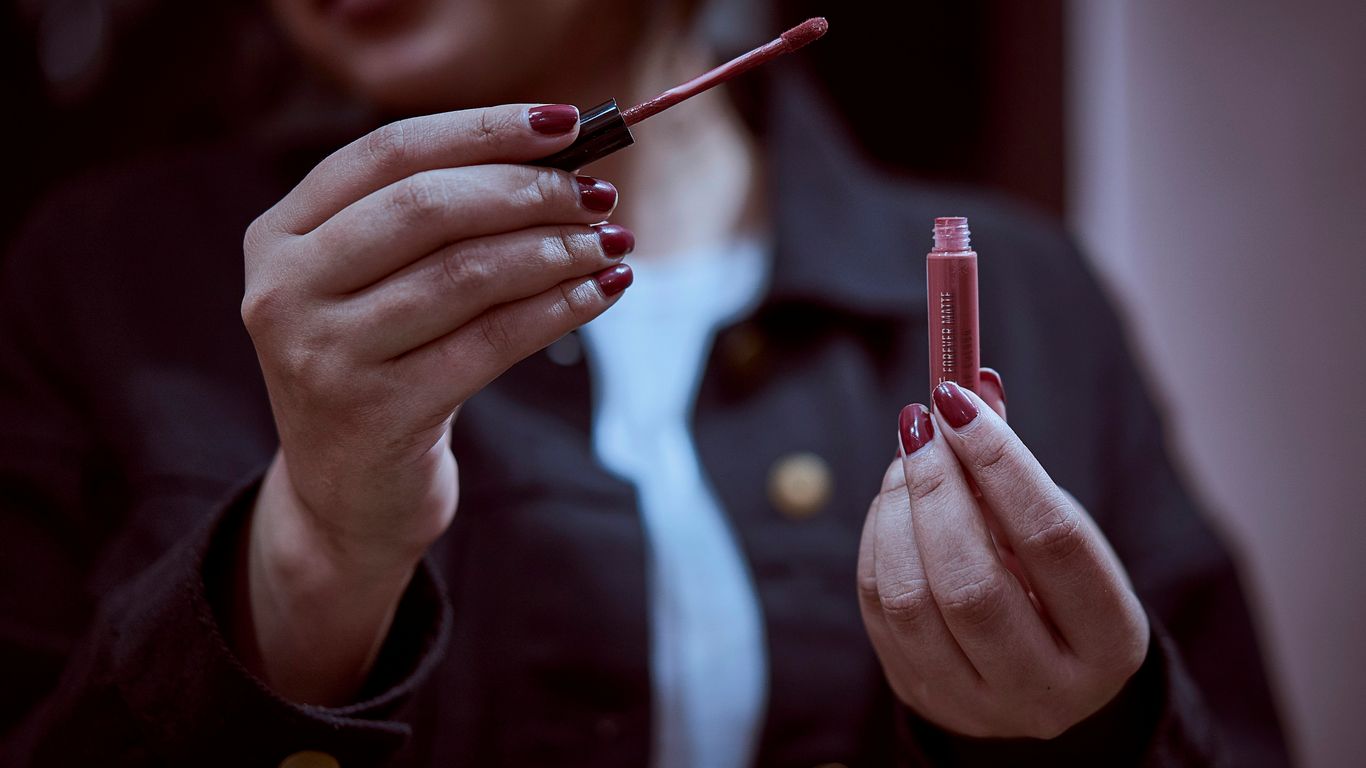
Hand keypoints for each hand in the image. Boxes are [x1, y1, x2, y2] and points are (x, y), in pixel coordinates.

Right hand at [236, 104, 633, 701]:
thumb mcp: (375, 286)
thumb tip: (557, 157)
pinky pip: (491, 342)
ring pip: (465, 274)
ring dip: (554, 249)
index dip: (483, 129)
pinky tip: (601, 291)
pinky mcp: (378, 414)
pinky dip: (558, 309)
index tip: (565, 122)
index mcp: (280, 237)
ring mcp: (324, 356)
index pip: (387, 153)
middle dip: (527, 190)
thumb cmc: (380, 368)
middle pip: (425, 207)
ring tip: (610, 242)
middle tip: (598, 193)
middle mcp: (285, 291)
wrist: (345, 497)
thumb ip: (434, 220)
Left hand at [857, 372, 1149, 738]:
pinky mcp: (917, 693)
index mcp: (1108, 638)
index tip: (958, 402)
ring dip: (897, 510)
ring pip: (911, 598)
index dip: (1002, 463)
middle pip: (971, 581)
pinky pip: (877, 607)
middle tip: (920, 424)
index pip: (1053, 540)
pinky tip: (893, 502)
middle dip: (936, 488)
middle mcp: (1044, 687)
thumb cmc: (1056, 588)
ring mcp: (974, 702)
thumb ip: (1017, 469)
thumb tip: (974, 385)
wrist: (1040, 685)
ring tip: (907, 459)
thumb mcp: (1064, 532)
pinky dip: (877, 539)